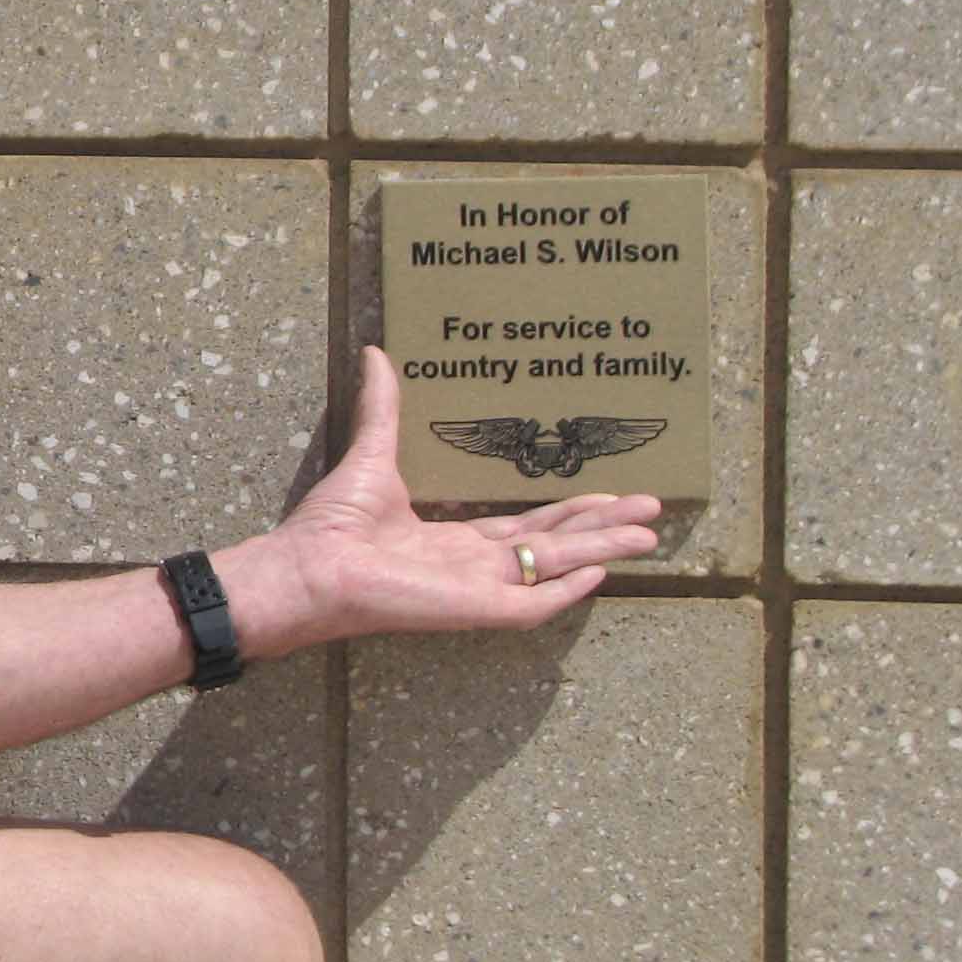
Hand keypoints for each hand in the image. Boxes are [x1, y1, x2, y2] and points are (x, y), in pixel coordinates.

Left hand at [233, 346, 660, 653]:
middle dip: (602, 527)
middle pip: (553, 546)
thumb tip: (375, 352)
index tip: (606, 491)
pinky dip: (564, 592)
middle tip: (651, 509)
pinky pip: (532, 606)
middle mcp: (471, 567)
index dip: (567, 509)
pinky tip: (598, 574)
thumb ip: (383, 407)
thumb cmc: (332, 522)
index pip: (523, 527)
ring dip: (602, 550)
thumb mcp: (371, 454)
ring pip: (555, 569)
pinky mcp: (475, 609)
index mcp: (450, 540)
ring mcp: (477, 590)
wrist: (310, 566)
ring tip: (648, 534)